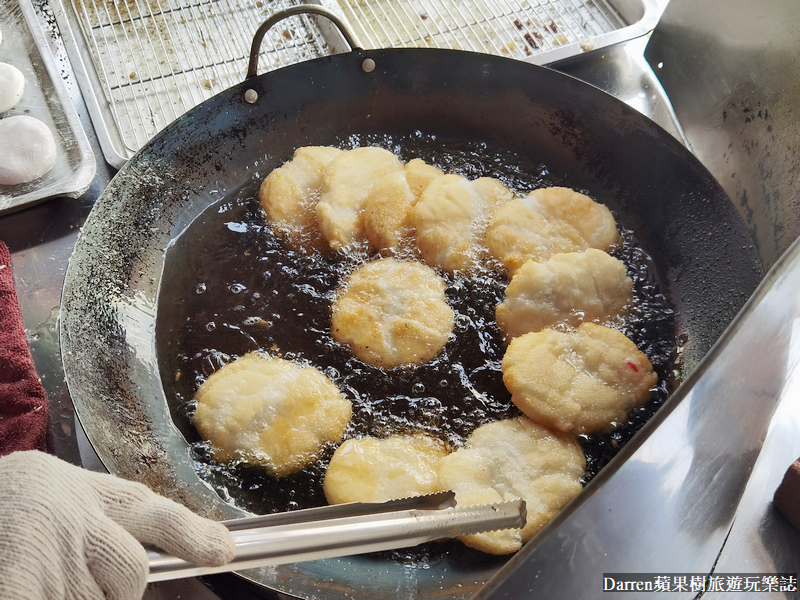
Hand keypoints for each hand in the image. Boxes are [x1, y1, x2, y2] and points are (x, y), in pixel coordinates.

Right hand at [0, 450, 234, 599]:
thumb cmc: (1, 506)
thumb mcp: (54, 494)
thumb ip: (101, 519)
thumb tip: (137, 563)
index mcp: (86, 492)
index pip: (154, 512)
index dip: (193, 534)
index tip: (223, 550)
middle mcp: (76, 516)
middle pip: (132, 573)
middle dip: (115, 591)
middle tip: (79, 582)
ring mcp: (47, 550)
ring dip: (69, 597)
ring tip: (39, 576)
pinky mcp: (19, 581)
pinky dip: (48, 597)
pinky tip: (29, 586)